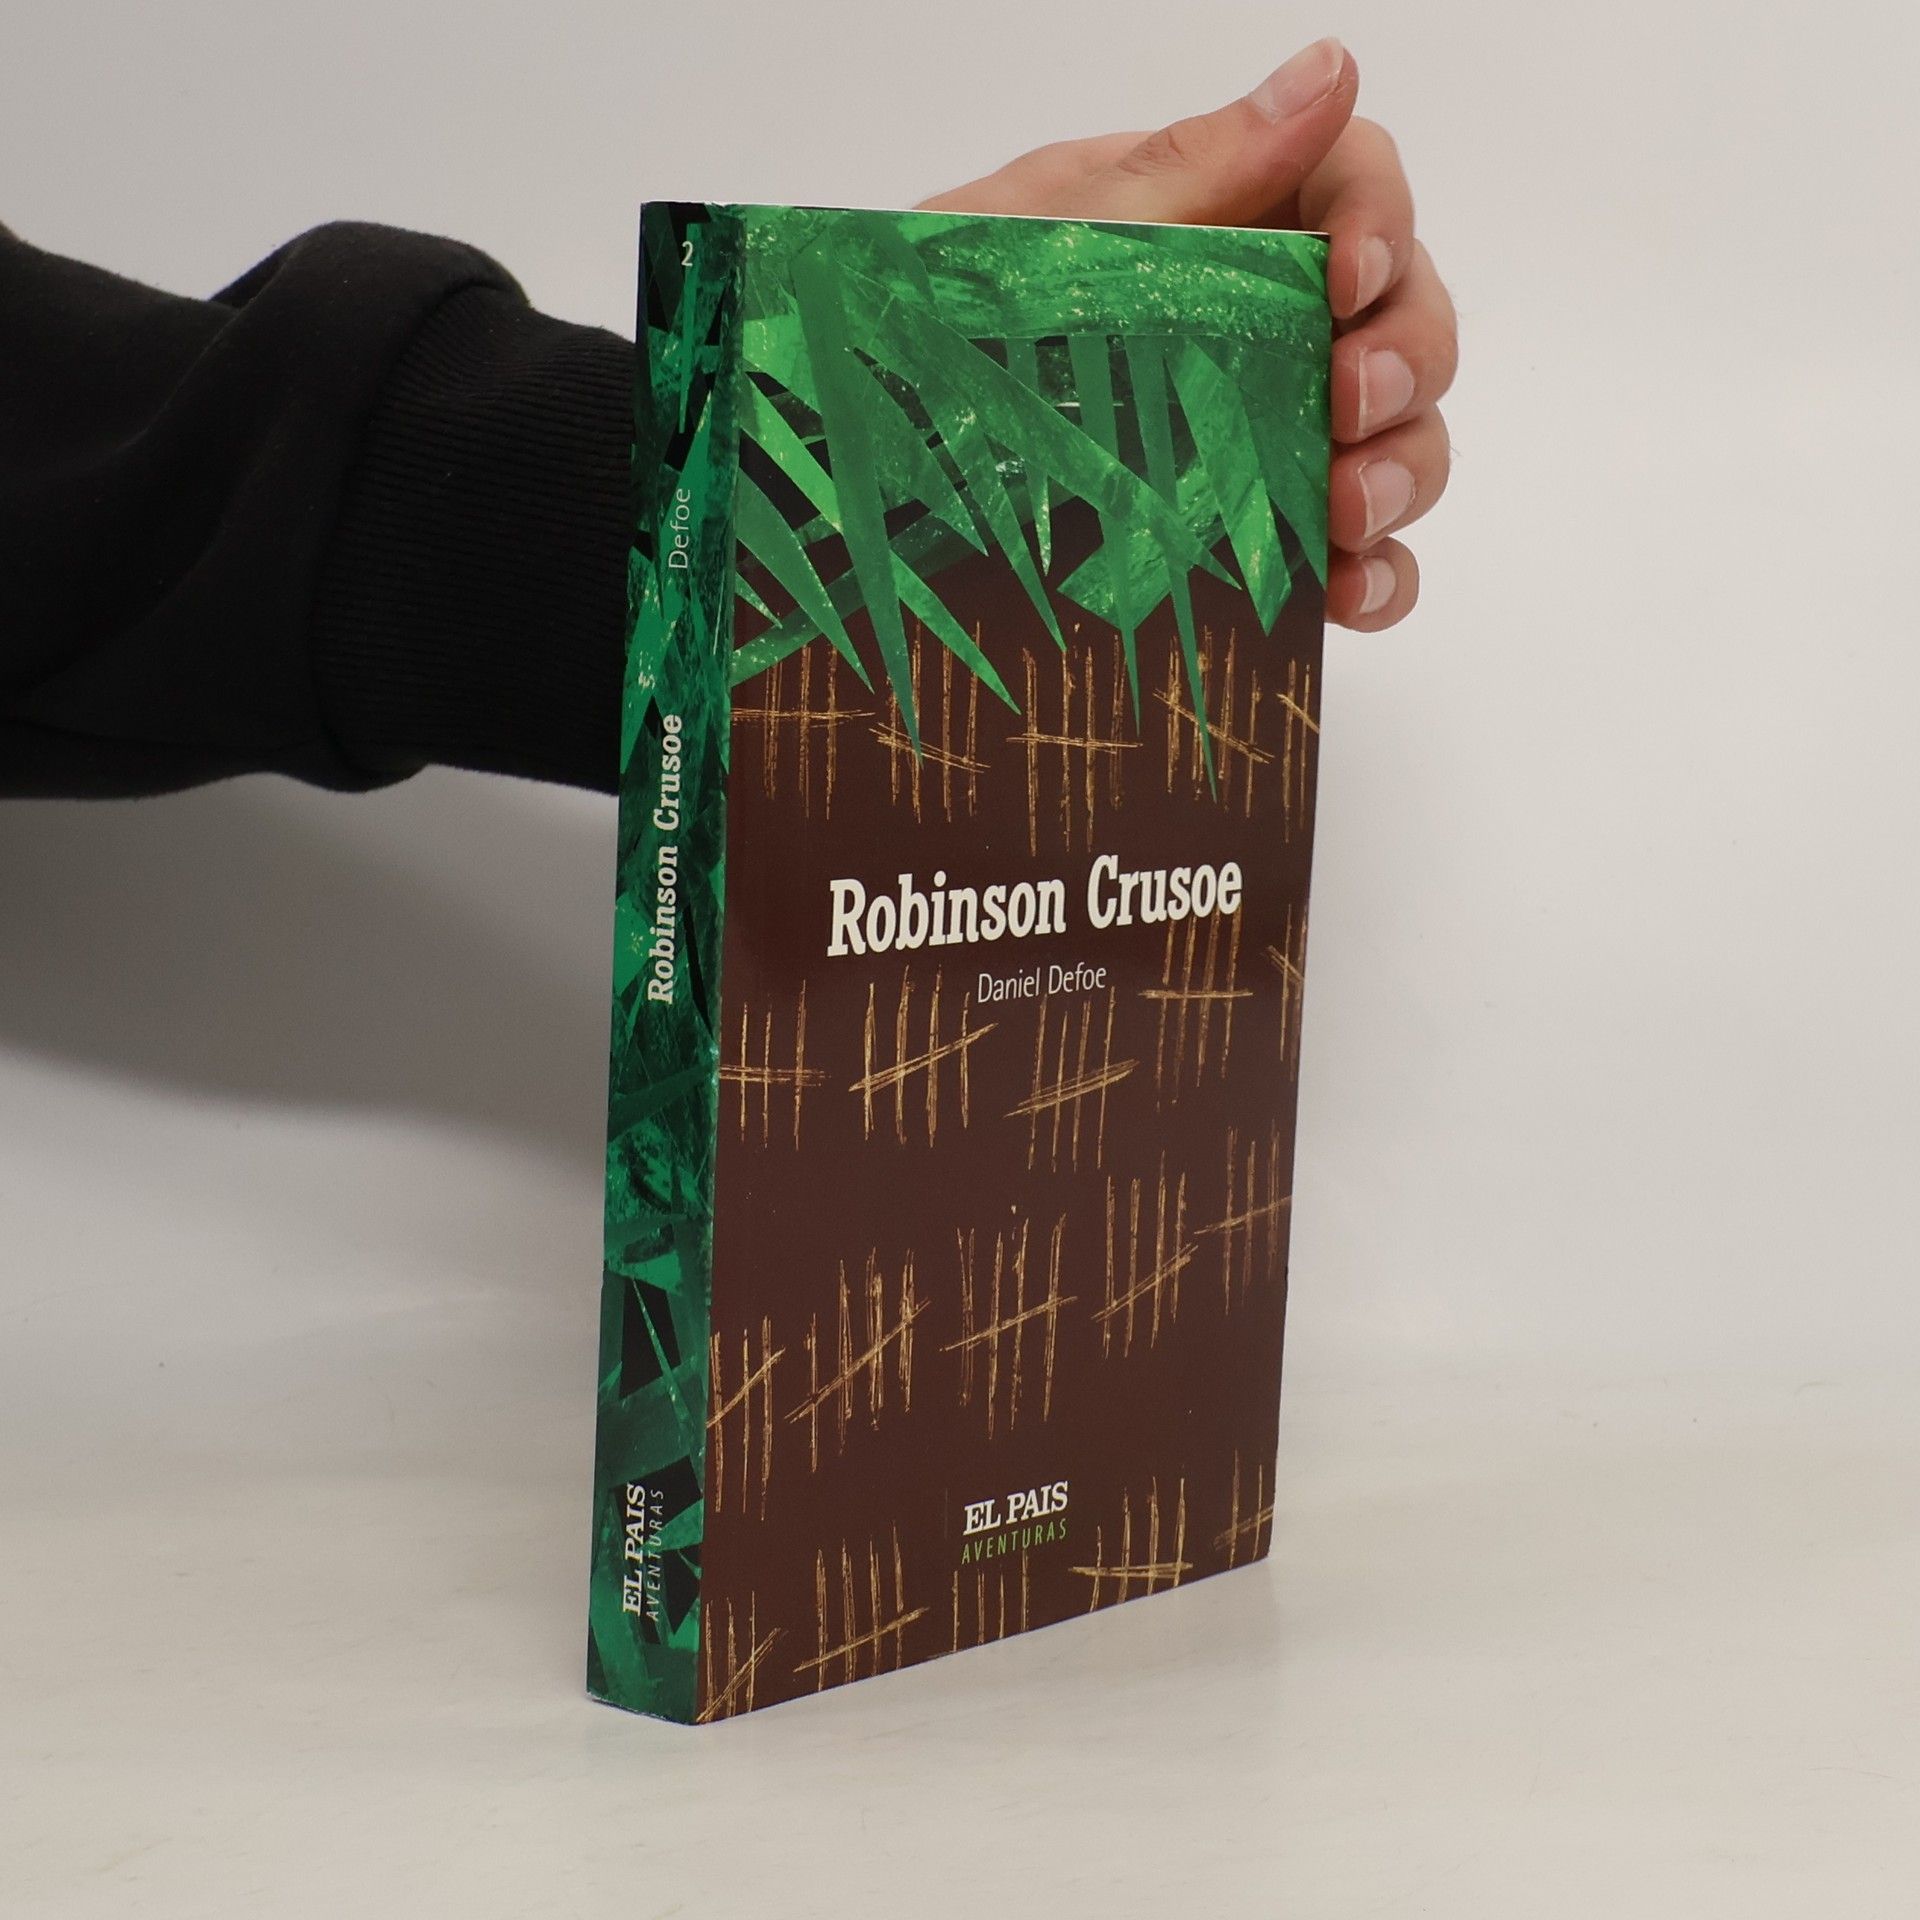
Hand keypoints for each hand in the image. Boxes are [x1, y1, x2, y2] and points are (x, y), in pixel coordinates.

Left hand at [918, 39, 1452, 631]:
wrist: (844, 490)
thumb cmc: (910, 351)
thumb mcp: (1034, 251)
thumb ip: (1185, 173)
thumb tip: (1326, 73)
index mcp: (1196, 222)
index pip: (1347, 181)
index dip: (1379, 219)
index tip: (1348, 280)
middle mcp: (1238, 327)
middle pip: (1397, 314)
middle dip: (1402, 358)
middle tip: (1347, 409)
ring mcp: (1242, 441)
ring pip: (1393, 436)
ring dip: (1403, 469)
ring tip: (1349, 512)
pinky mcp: (1232, 543)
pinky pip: (1343, 557)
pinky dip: (1374, 574)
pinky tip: (1346, 592)